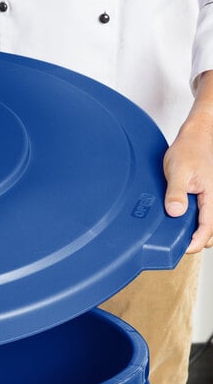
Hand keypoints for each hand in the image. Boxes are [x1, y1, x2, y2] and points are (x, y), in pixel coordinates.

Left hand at [164, 70, 212, 252]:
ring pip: (207, 223)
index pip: (208, 228)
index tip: (182, 250)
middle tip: (173, 243)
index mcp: (212, 196)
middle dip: (194, 239)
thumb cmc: (190, 148)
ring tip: (174, 232)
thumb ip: (176, 192)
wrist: (198, 134)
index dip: (195, 243)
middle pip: (209, 230)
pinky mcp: (206, 195)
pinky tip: (178, 219)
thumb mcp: (178, 170)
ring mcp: (211, 198)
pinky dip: (193, 221)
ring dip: (194, 230)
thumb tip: (175, 212)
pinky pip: (203, 214)